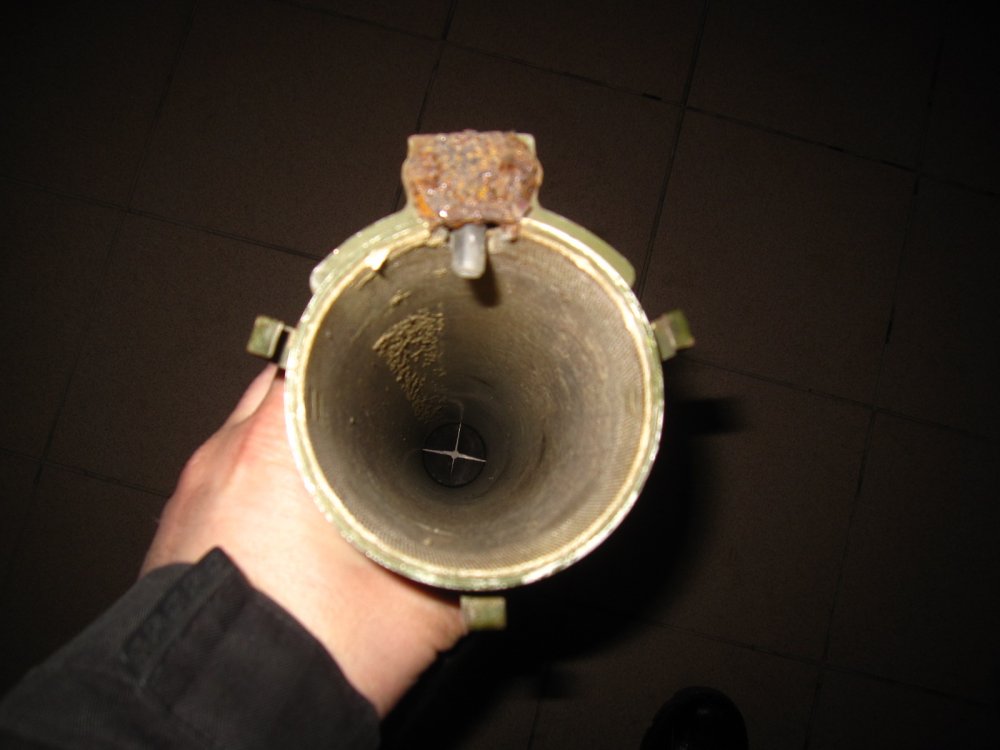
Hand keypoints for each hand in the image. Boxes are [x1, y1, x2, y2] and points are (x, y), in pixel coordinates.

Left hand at [142, 365, 466, 715]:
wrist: (227, 708)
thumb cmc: (311, 650)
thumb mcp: (422, 608)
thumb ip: (466, 563)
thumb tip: (496, 547)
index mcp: (282, 446)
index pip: (320, 349)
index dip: (364, 350)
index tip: (394, 361)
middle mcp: (229, 450)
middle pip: (289, 384)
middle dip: (333, 398)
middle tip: (378, 423)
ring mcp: (198, 482)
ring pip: (256, 426)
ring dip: (296, 438)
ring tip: (339, 470)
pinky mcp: (182, 517)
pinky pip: (229, 469)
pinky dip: (263, 476)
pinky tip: (296, 516)